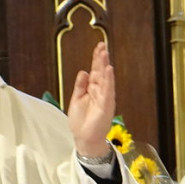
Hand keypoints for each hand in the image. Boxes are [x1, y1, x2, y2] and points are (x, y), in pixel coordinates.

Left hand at [67, 42, 115, 156]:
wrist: (84, 137)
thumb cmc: (81, 121)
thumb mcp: (76, 99)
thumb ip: (80, 86)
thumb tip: (84, 71)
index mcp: (92, 89)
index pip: (95, 71)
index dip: (96, 59)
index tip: (98, 47)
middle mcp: (100, 92)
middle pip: (101, 72)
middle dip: (101, 59)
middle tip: (102, 46)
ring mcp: (104, 98)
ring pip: (105, 79)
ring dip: (105, 66)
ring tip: (105, 53)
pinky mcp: (106, 105)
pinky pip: (108, 90)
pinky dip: (108, 80)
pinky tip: (108, 70)